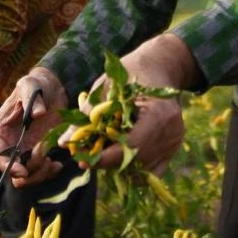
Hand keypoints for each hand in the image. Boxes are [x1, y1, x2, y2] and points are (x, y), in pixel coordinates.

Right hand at [0, 68, 66, 187]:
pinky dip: (48, 173)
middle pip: (10, 172)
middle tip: (46, 159)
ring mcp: (22, 151)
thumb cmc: (37, 85)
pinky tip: (58, 164)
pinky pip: (38, 173)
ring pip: (24, 178)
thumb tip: (38, 114)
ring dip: (39, 175)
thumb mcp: (31, 85)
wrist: (52, 88)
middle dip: (29, 171)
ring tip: (53, 162)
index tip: (24, 170)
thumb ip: (32, 98)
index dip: (7, 167)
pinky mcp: (35, 154)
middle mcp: (7, 144)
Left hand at [90, 33, 199, 174]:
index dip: (105, 158)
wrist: (159, 67)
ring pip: (142, 169)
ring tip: (102, 154)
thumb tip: (63, 143)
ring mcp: (175, 142)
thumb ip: (88, 114)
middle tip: (86, 158)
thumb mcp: (107, 86)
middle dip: (108, 163)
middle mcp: (171, 132)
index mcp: (159, 114)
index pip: (131, 147)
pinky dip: (133, 167)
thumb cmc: (131, 71)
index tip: (83, 160)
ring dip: (119, 166)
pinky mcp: (173, 148)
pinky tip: (118, 156)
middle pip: (135, 161)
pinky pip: (151, 170)